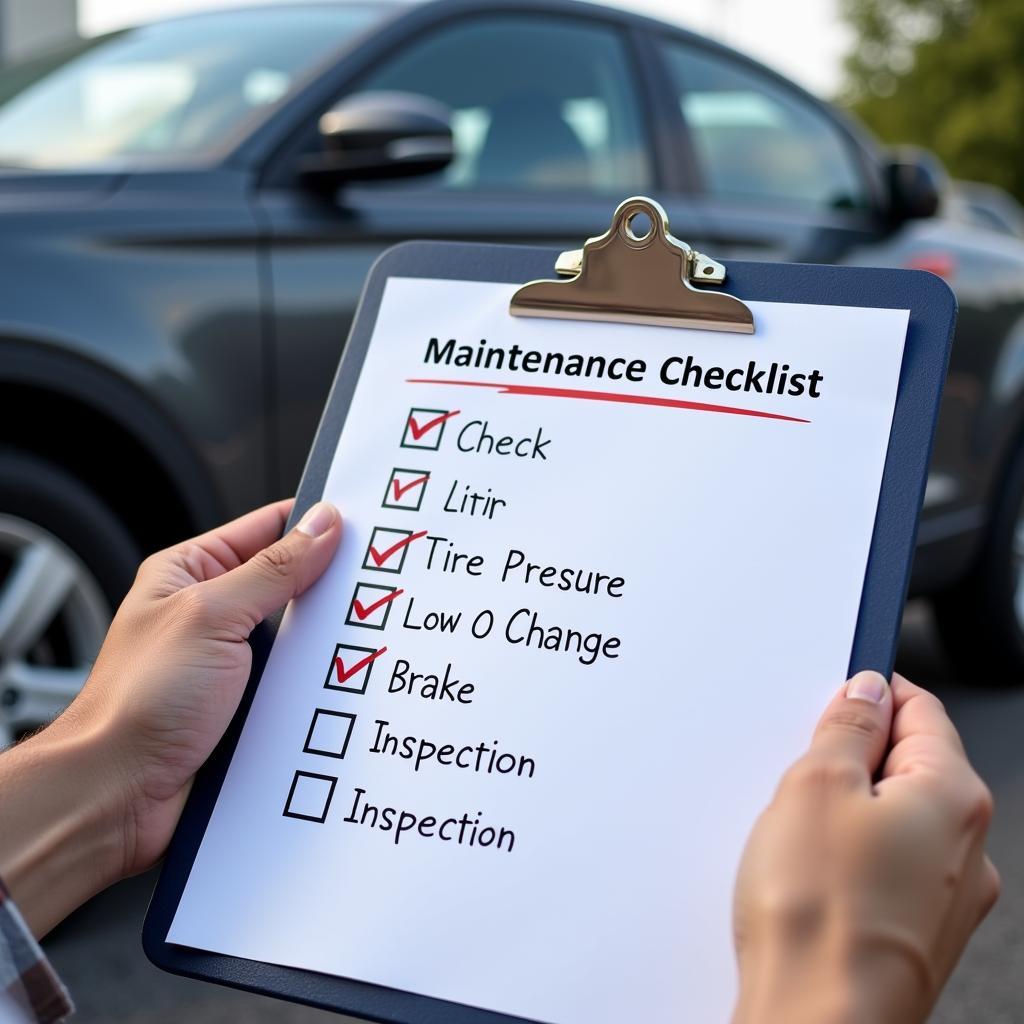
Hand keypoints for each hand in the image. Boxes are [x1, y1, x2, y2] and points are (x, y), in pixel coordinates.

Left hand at [0, 499, 340, 935]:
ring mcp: (232, 662)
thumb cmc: (137, 703)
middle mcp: (212, 613)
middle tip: (370, 586)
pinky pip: (298, 683)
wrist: (118, 796)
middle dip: (327, 589)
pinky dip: (318, 684)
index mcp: (190, 573)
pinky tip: (336, 684)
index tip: (363, 526)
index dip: (314, 524)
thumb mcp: (213, 615)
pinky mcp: (248, 705)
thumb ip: (274, 569)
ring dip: (323, 643)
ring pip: (300, 637)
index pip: (266, 528)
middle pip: (290, 584)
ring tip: (349, 642)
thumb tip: (322, 526)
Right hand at [732, 672, 998, 1023]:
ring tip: (800, 837)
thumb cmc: (819, 917)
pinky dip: (852, 858)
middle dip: (853, 758)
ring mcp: (949, 897)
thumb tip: (866, 694)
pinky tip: (812, 877)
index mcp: (954, 797)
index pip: (921, 709)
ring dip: (849, 811)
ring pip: (896, 819)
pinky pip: (889, 867)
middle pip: (910, 764)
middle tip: (802, 776)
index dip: (873, 692)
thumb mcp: (816, 784)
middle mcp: (968, 848)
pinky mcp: (919, 932)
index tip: (836, 693)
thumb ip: (846, 726)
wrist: (815, 1022)